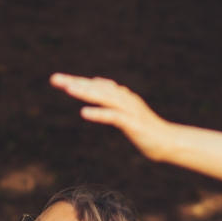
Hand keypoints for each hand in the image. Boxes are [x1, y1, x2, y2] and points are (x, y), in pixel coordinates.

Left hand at [50, 74, 175, 160]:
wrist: (168, 142)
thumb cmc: (145, 129)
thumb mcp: (124, 113)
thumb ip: (112, 99)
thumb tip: (99, 84)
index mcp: (120, 96)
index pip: (95, 86)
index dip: (77, 82)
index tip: (58, 79)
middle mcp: (124, 98)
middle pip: (96, 88)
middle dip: (75, 82)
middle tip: (54, 78)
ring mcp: (129, 110)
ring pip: (104, 98)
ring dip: (86, 92)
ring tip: (68, 89)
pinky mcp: (132, 123)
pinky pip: (113, 117)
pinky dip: (99, 114)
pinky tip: (84, 113)